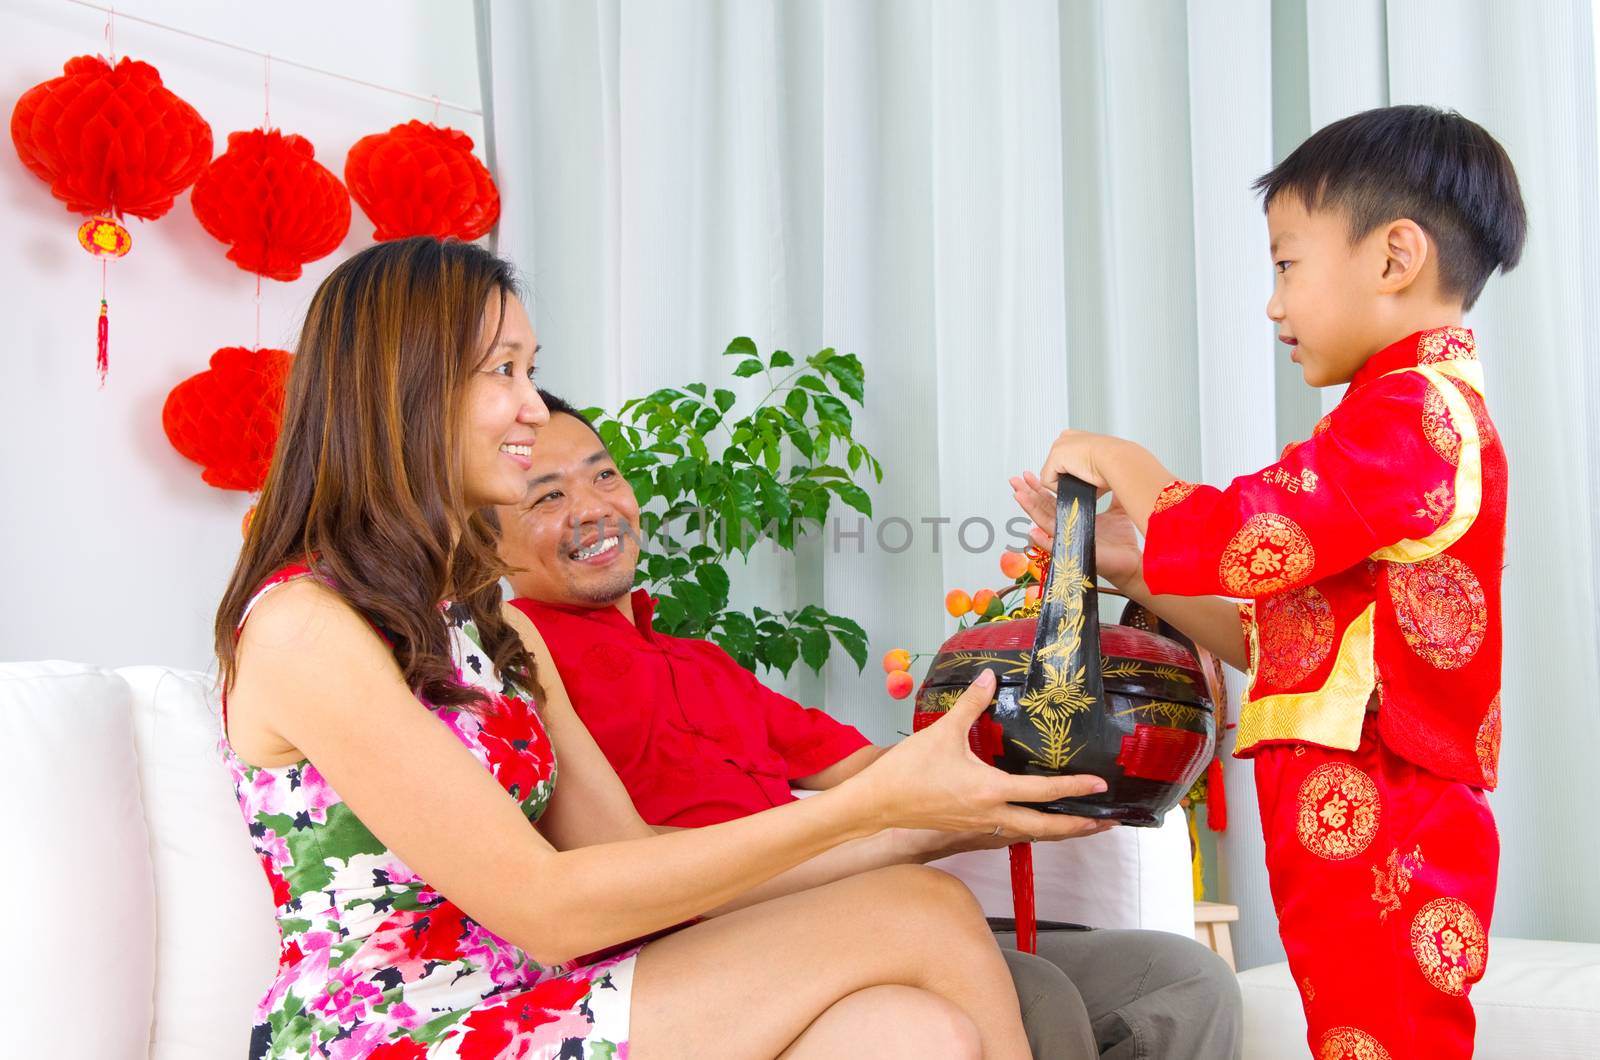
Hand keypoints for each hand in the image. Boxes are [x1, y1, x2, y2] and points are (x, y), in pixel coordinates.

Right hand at [854, 669, 1113, 841]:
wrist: (877, 802)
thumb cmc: (908, 769)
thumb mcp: (942, 732)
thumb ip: (971, 704)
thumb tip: (990, 676)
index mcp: (989, 790)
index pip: (1042, 792)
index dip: (1074, 788)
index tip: (1100, 785)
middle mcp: (990, 814)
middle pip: (1043, 828)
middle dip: (1076, 826)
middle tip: (1105, 823)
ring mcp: (979, 825)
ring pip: (1027, 834)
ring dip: (1056, 831)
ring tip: (1080, 825)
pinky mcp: (968, 828)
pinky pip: (1009, 832)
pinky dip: (1030, 829)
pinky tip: (1034, 820)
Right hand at [1009, 473, 1142, 588]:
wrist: (1131, 561)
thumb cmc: (1122, 541)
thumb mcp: (1117, 511)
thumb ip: (1112, 495)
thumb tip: (1115, 476)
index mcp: (1072, 518)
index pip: (1051, 501)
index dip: (1039, 488)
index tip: (1028, 474)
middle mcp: (1066, 529)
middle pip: (1041, 509)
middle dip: (1027, 494)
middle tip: (1014, 480)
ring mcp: (1067, 541)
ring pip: (1044, 523)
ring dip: (1030, 510)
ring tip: (1018, 495)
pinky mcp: (1073, 553)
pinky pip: (1054, 547)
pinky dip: (1042, 541)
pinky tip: (1032, 532)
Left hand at [1039, 429, 1110, 491]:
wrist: (1118, 460)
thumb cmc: (1117, 463)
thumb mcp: (1100, 467)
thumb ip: (1087, 474)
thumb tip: (1087, 488)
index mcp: (1078, 438)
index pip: (1065, 461)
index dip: (1072, 474)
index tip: (1085, 479)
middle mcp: (1066, 438)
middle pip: (1056, 468)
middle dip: (1067, 479)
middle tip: (1085, 481)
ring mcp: (1059, 445)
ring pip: (1051, 475)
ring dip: (1065, 484)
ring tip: (1083, 481)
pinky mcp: (1054, 456)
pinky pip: (1047, 481)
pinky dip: (1060, 488)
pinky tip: (1077, 482)